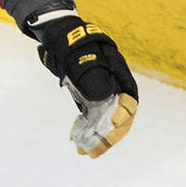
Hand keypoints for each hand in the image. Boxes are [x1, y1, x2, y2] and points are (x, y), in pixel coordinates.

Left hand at [32, 14, 137, 157]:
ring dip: (97, 137)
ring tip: (85, 152)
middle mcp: (112, 84)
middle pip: (120, 114)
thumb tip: (102, 95)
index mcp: (117, 71)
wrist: (55, 34)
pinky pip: (91, 116)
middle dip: (110, 134)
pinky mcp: (87, 96)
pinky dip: (85, 129)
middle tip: (96, 149)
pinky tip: (75, 140)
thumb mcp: (77, 53)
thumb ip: (89, 71)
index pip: (129, 98)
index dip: (124, 114)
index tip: (113, 124)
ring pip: (105, 119)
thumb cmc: (68, 41)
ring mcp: (100, 91)